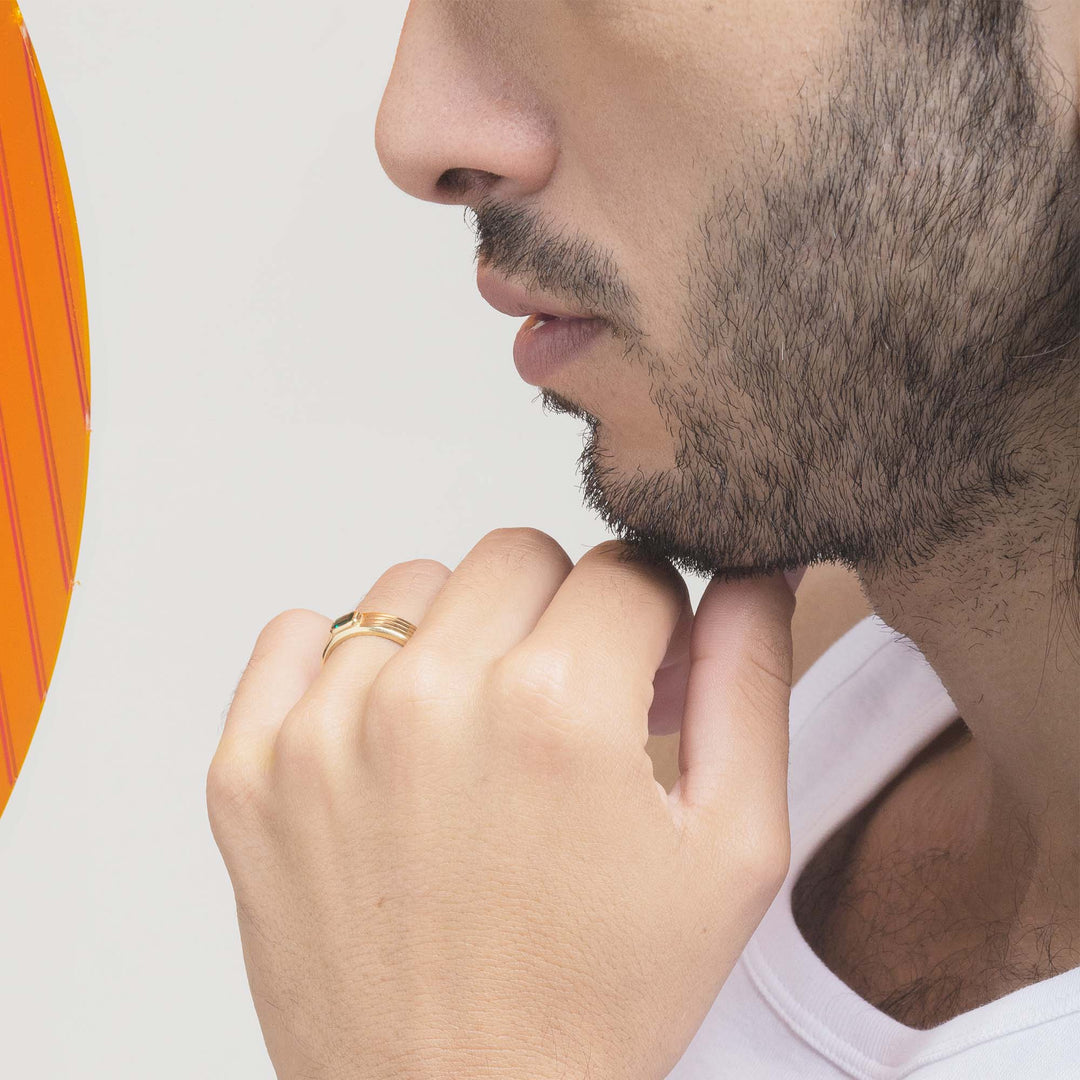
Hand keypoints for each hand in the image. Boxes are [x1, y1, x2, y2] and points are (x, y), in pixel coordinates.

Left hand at [206, 529, 798, 1079]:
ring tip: (474, 733)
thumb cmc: (599, 1000)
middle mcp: (431, 700)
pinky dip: (340, 664)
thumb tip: (749, 574)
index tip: (638, 676)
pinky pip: (298, 634)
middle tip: (561, 708)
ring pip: (412, 586)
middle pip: (517, 556)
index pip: (624, 568)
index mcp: (561, 710)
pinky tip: (384, 734)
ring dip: (455, 636)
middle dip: (559, 617)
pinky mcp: (248, 770)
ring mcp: (322, 732)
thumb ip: (747, 685)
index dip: (649, 622)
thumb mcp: (730, 852)